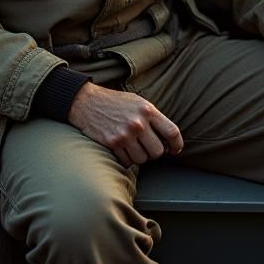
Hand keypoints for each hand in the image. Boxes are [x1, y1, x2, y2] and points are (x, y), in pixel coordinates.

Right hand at [67, 83, 183, 166]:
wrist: (87, 102)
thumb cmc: (115, 103)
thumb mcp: (138, 102)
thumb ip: (153, 117)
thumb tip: (168, 138)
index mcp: (148, 110)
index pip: (172, 132)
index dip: (177, 144)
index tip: (175, 150)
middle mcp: (138, 122)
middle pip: (158, 151)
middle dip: (154, 152)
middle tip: (147, 147)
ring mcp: (125, 134)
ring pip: (143, 159)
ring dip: (139, 156)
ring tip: (132, 146)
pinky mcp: (112, 143)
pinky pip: (127, 162)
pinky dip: (126, 159)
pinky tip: (122, 149)